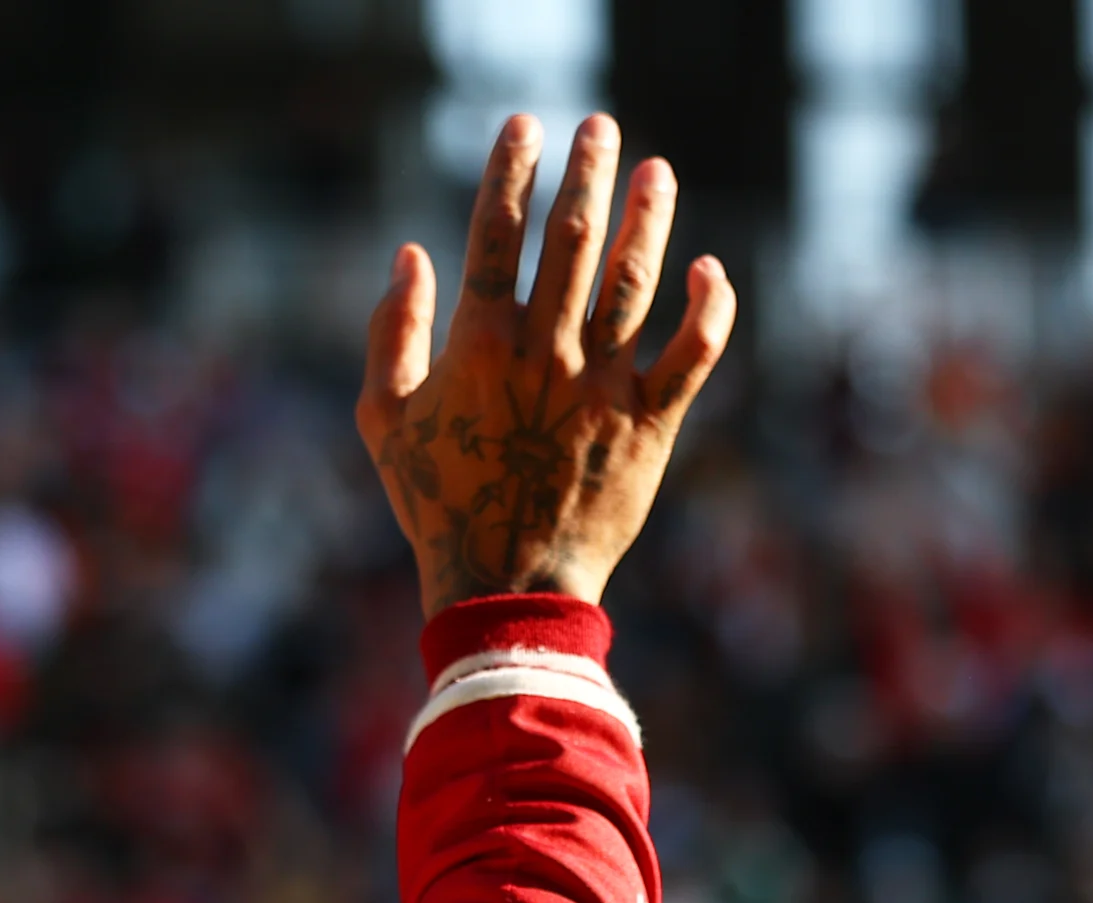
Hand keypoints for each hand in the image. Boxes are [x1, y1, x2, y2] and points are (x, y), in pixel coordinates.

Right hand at [358, 113, 736, 611]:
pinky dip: (709, 307)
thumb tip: (410, 255)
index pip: (497, 236)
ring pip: (636, 281)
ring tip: (657, 173)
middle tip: (602, 127)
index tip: (525, 128)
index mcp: (478, 347)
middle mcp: (545, 354)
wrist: (505, 585)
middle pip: (573, 239)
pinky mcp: (650, 422)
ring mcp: (603, 386)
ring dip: (649, 219)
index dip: (511, 172)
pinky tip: (709, 268)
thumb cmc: (437, 504)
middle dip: (589, 173)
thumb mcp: (383, 421)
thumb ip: (391, 334)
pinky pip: (693, 352)